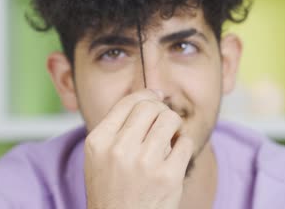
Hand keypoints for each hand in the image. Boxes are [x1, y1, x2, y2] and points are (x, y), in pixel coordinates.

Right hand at [84, 90, 193, 208]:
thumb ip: (118, 126)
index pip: (128, 102)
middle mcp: (118, 150)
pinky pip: (185, 142)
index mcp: (99, 142)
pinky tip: (175, 156)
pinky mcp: (168, 177)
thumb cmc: (112, 190)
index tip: (157, 96)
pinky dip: (183, 145)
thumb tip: (153, 94)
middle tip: (163, 123)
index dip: (147, 94)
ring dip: (174, 126)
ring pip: (170, 119)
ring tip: (170, 138)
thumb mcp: (100, 156)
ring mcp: (144, 164)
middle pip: (151, 107)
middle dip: (161, 110)